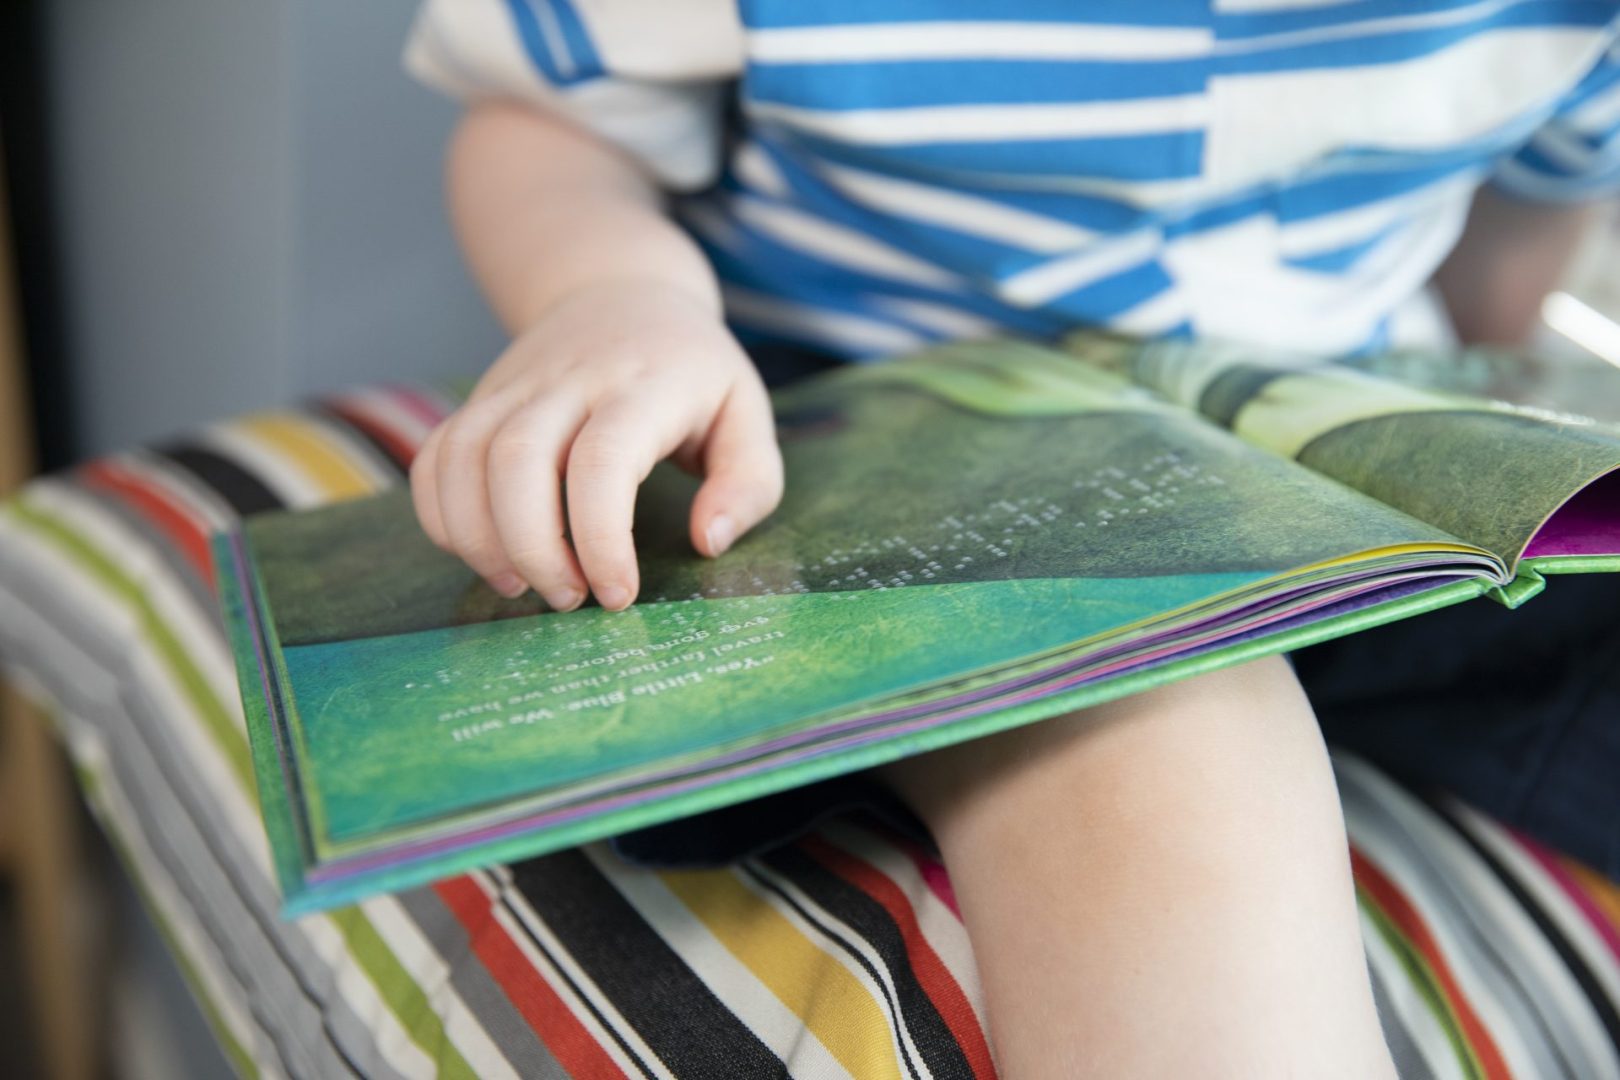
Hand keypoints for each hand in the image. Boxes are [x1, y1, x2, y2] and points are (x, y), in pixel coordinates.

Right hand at [410, 279, 782, 610]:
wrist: (622, 290)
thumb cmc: (693, 373)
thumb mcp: (747, 415)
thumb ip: (747, 485)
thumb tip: (708, 541)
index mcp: (644, 386)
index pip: (603, 461)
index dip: (602, 538)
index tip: (618, 594)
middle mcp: (569, 380)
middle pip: (519, 459)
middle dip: (534, 548)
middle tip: (569, 599)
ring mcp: (515, 386)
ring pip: (465, 457)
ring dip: (480, 538)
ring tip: (521, 585)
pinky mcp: (482, 399)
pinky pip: (437, 456)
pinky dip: (441, 514)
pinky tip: (480, 552)